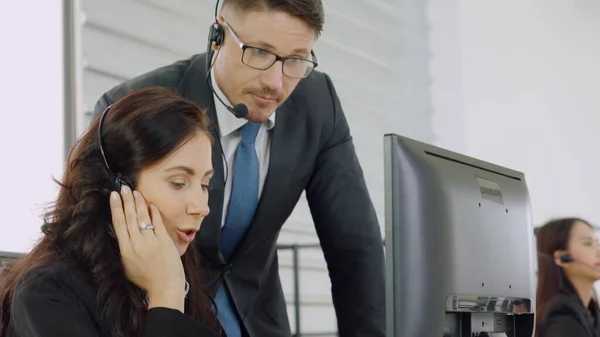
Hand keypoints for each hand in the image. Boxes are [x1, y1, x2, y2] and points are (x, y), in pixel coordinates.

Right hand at [109, 185, 185, 310]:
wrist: (165, 287)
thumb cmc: (146, 279)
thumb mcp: (127, 267)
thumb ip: (123, 251)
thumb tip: (119, 235)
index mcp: (125, 250)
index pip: (119, 225)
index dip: (116, 209)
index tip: (113, 196)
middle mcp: (137, 244)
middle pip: (130, 218)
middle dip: (126, 201)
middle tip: (123, 188)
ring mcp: (151, 242)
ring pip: (142, 218)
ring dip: (139, 203)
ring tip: (136, 192)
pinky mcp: (164, 241)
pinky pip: (157, 223)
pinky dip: (154, 213)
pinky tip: (151, 204)